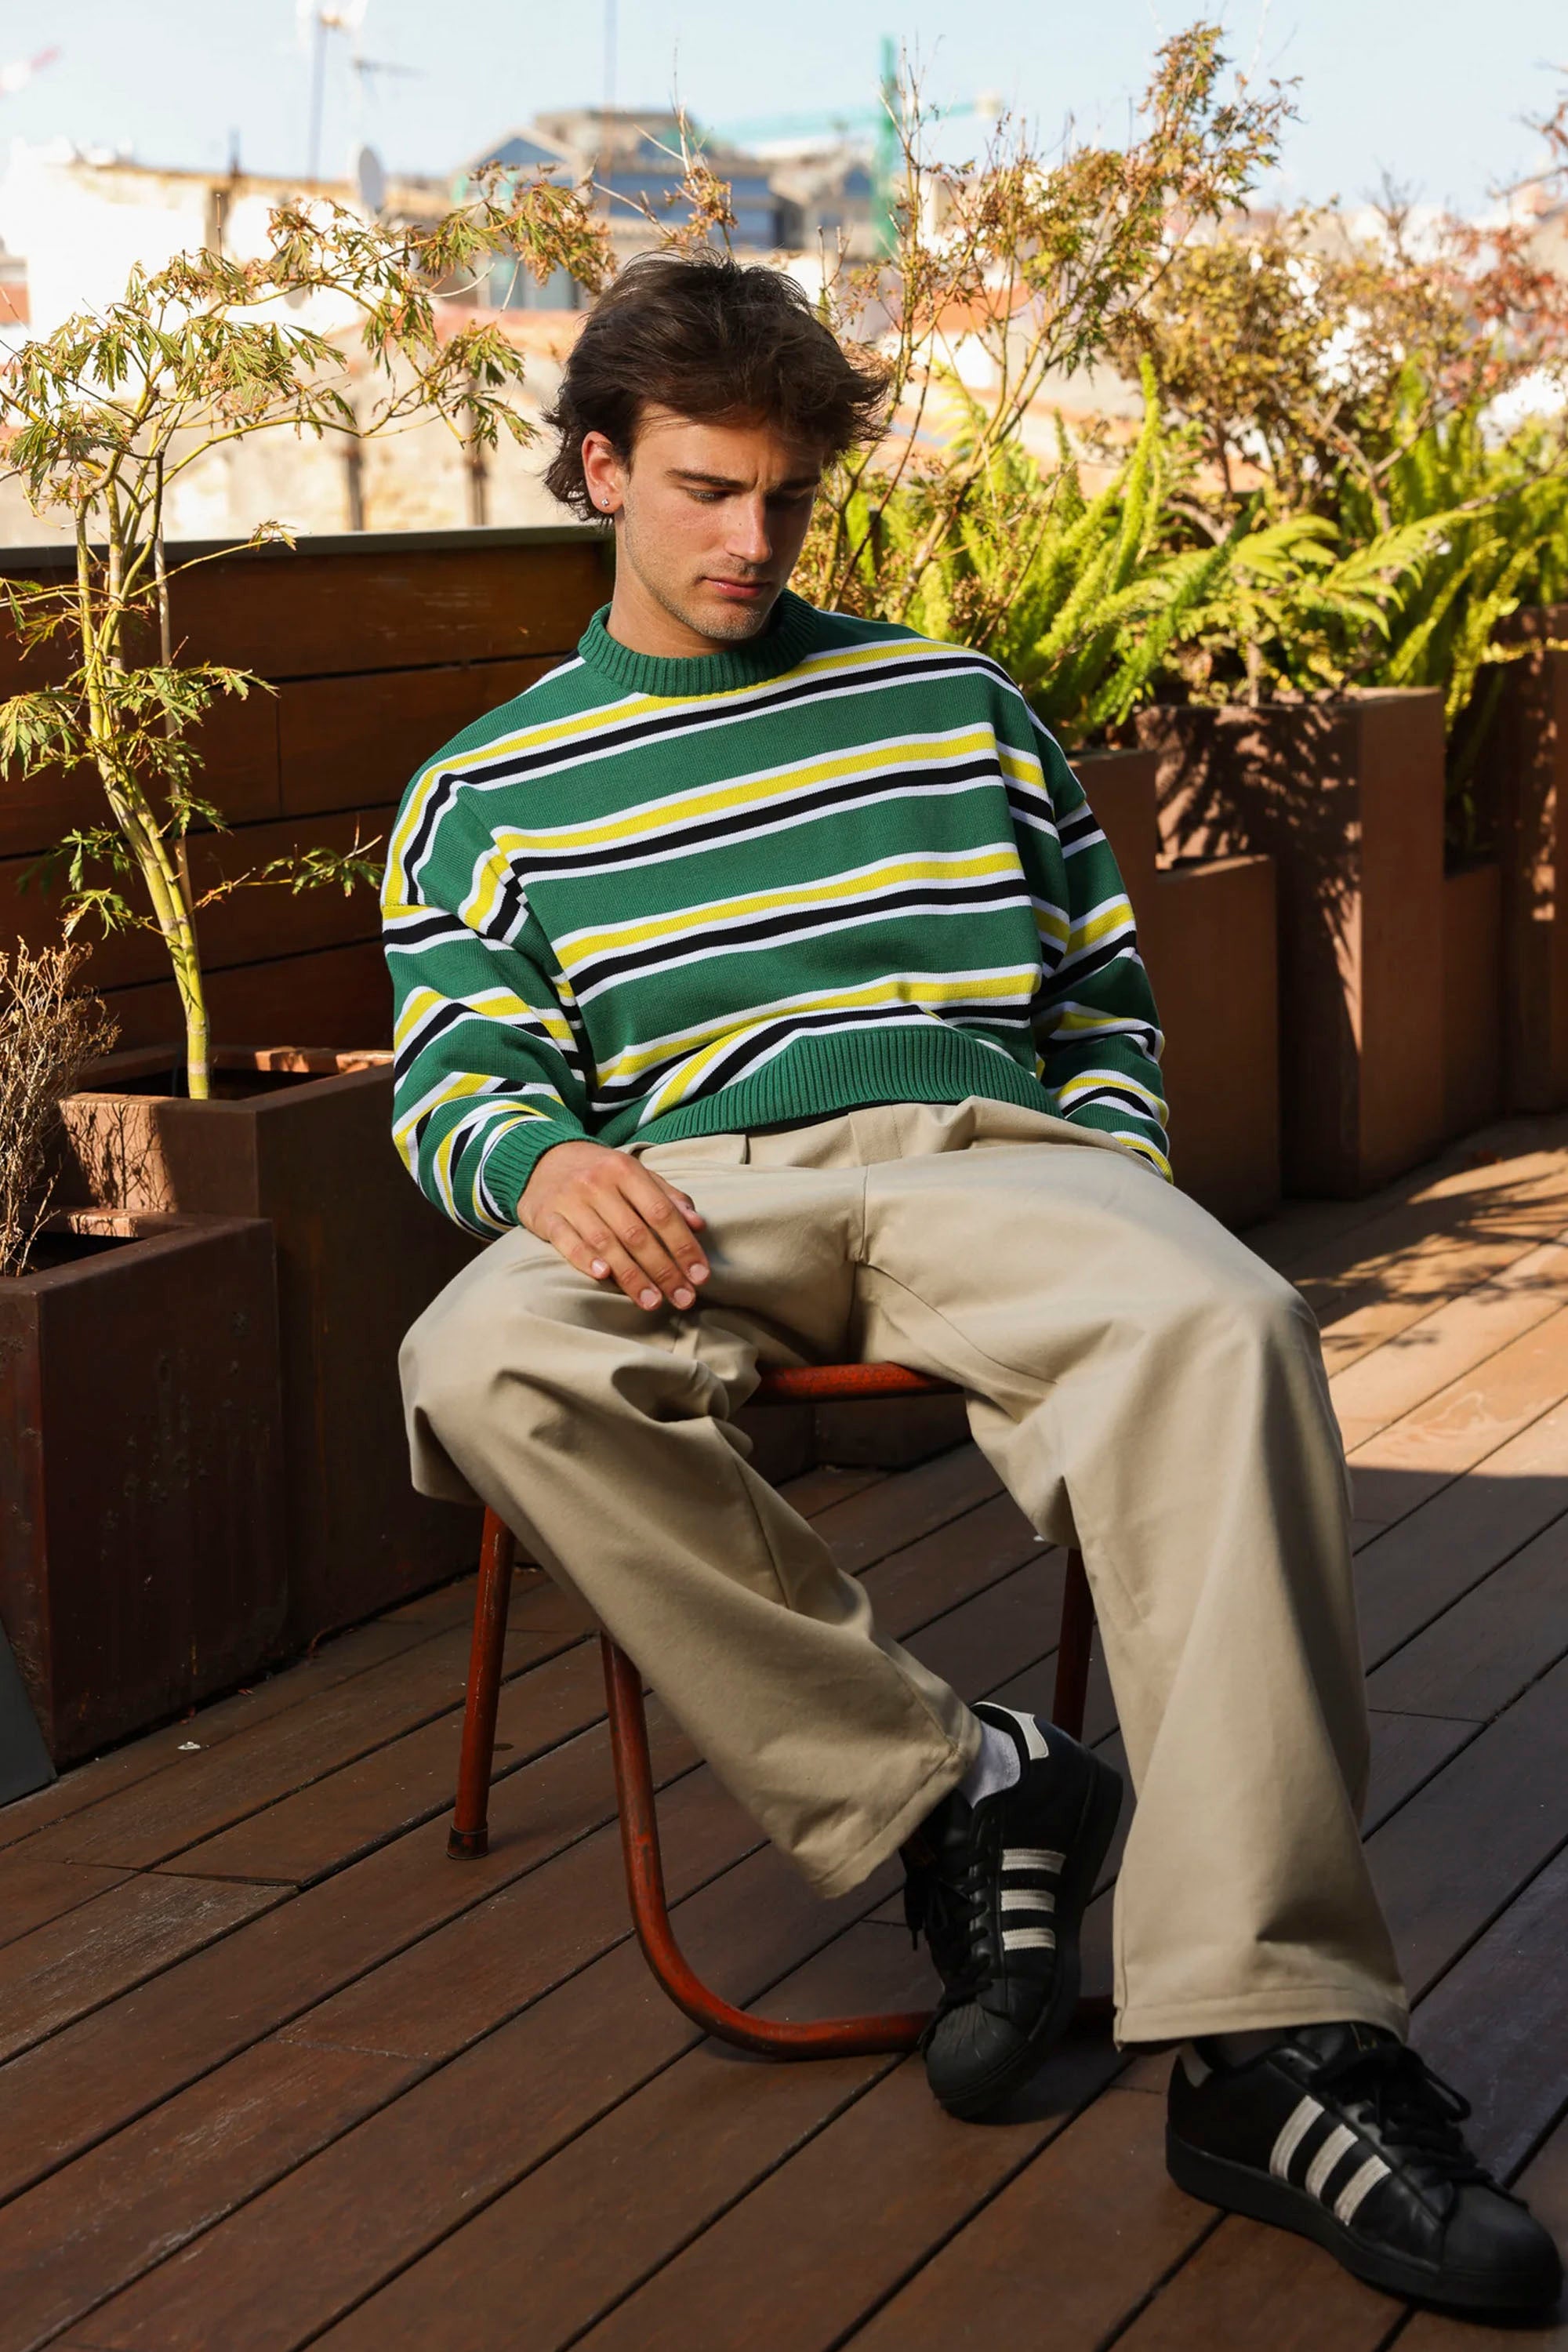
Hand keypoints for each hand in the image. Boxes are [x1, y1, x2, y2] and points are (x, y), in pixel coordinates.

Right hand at [519, 1140, 709, 1312]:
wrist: (542, 1159)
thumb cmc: (599, 1173)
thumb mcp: (634, 1174)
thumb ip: (667, 1197)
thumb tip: (699, 1225)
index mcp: (625, 1170)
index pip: (661, 1213)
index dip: (683, 1246)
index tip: (699, 1275)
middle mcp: (598, 1184)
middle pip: (636, 1234)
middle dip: (663, 1270)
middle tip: (682, 1298)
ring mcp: (570, 1200)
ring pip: (605, 1243)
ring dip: (631, 1276)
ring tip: (652, 1302)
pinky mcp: (546, 1216)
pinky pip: (566, 1241)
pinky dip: (585, 1259)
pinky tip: (604, 1277)